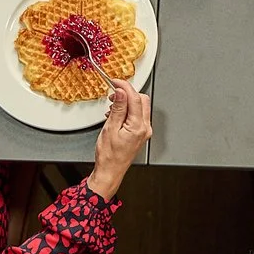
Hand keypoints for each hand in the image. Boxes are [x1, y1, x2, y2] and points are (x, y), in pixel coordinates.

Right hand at [87, 80, 151, 198]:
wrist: (110, 171)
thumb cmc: (109, 156)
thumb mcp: (110, 129)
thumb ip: (118, 108)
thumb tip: (121, 92)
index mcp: (138, 127)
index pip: (135, 99)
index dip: (125, 87)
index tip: (116, 82)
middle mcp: (145, 128)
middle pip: (141, 100)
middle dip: (127, 94)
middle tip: (114, 93)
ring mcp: (144, 131)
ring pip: (140, 107)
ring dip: (127, 102)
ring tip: (113, 106)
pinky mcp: (140, 133)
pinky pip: (137, 116)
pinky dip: (127, 111)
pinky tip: (116, 114)